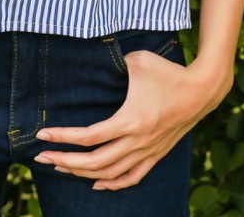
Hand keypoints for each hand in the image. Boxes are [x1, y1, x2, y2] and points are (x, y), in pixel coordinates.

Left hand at [32, 49, 233, 189]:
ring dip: (83, 173)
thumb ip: (113, 62)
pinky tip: (96, 183)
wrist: (202, 90)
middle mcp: (138, 141)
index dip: (62, 137)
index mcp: (130, 120)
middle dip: (64, 161)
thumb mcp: (138, 60)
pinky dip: (112, 184)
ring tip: (61, 167)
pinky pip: (132, 177)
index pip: (88, 136)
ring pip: (110, 173)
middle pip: (94, 161)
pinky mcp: (156, 155)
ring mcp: (148, 151)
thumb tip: (92, 59)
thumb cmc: (168, 72)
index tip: (41, 135)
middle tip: (42, 157)